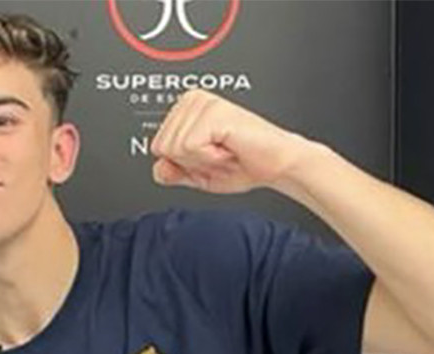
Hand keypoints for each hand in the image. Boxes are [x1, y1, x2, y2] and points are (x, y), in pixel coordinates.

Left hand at [150, 90, 314, 194]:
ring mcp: (203, 103)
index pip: (156, 147)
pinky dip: (210, 158)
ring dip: (202, 160)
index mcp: (185, 110)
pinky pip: (189, 147)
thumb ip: (172, 171)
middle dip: (190, 161)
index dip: (182, 163)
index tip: (208, 156)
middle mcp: (192, 100)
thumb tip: (158, 168)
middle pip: (161, 147)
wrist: (277, 165)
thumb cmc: (244, 163)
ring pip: (174, 148)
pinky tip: (228, 147)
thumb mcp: (196, 173)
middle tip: (218, 154)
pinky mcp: (213, 111)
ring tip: (224, 150)